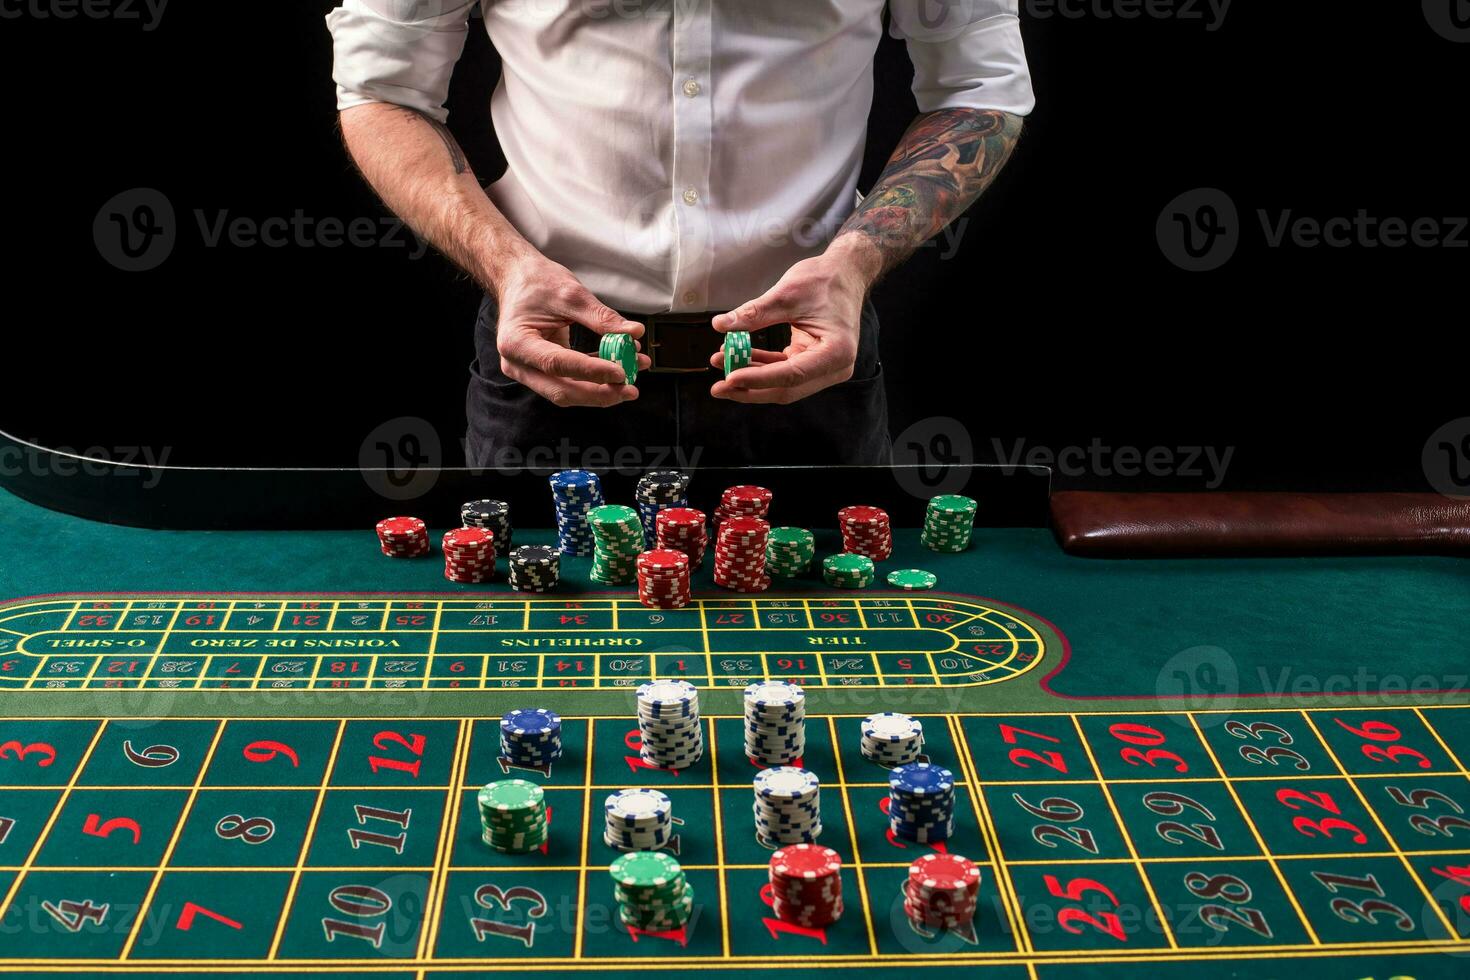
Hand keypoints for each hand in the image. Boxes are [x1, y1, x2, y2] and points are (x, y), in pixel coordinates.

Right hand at [494, 254, 649, 406]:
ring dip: (601, 388)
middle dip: (599, 394)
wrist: (517, 279)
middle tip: (630, 389)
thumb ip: (601, 317)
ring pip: (568, 392)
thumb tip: (634, 333)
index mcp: (516, 342)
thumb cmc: (536, 281)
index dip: (591, 371)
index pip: (557, 364)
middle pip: (561, 391)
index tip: (620, 372)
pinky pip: (571, 381)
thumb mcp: (570, 293)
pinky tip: (619, 370)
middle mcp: (518, 364)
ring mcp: (528, 371)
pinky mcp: (542, 371)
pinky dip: (595, 378)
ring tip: (631, 377)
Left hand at [708, 241, 876, 403]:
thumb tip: (720, 325)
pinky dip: (760, 366)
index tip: (729, 378)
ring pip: (782, 383)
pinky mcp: (812, 362)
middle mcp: (834, 367)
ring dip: (751, 376)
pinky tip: (736, 358)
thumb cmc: (824, 280)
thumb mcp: (786, 295)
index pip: (791, 375)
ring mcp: (824, 368)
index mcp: (836, 352)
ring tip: (721, 365)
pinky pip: (783, 370)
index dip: (758, 379)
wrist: (844, 273)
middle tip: (718, 387)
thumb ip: (754, 314)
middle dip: (750, 387)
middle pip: (786, 389)